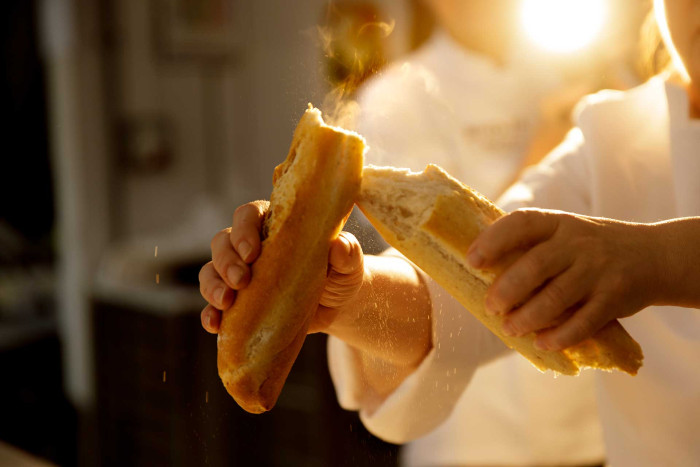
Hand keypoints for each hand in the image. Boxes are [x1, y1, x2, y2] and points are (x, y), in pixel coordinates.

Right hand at [199, 200, 364, 334]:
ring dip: (212, 286)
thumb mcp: (349, 262)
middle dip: (226, 261)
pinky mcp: (237, 304)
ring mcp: (239, 275)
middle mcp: (250, 246)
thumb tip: (338, 246)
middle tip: (242, 281)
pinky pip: (212, 306)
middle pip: (222, 243)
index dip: (244, 230)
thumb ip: (347, 252)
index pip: (248, 215)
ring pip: (211, 271)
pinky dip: (209, 314)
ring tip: (226, 303)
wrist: (338, 307)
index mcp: (274, 225)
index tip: (253, 252)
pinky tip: (215, 325)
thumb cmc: (341, 273)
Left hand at [467, 209, 659, 349]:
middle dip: (507, 289)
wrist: (653, 256)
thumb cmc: (590, 247)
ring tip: (509, 328)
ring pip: (556, 298)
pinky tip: (542, 343)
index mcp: (559, 223)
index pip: (522, 223)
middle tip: (490, 306)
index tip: (472, 260)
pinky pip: (583, 322)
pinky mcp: (614, 299)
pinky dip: (559, 336)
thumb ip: (532, 246)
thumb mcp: (565, 233)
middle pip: (535, 266)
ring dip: (528, 317)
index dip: (493, 240)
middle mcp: (578, 244)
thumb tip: (480, 271)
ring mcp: (598, 271)